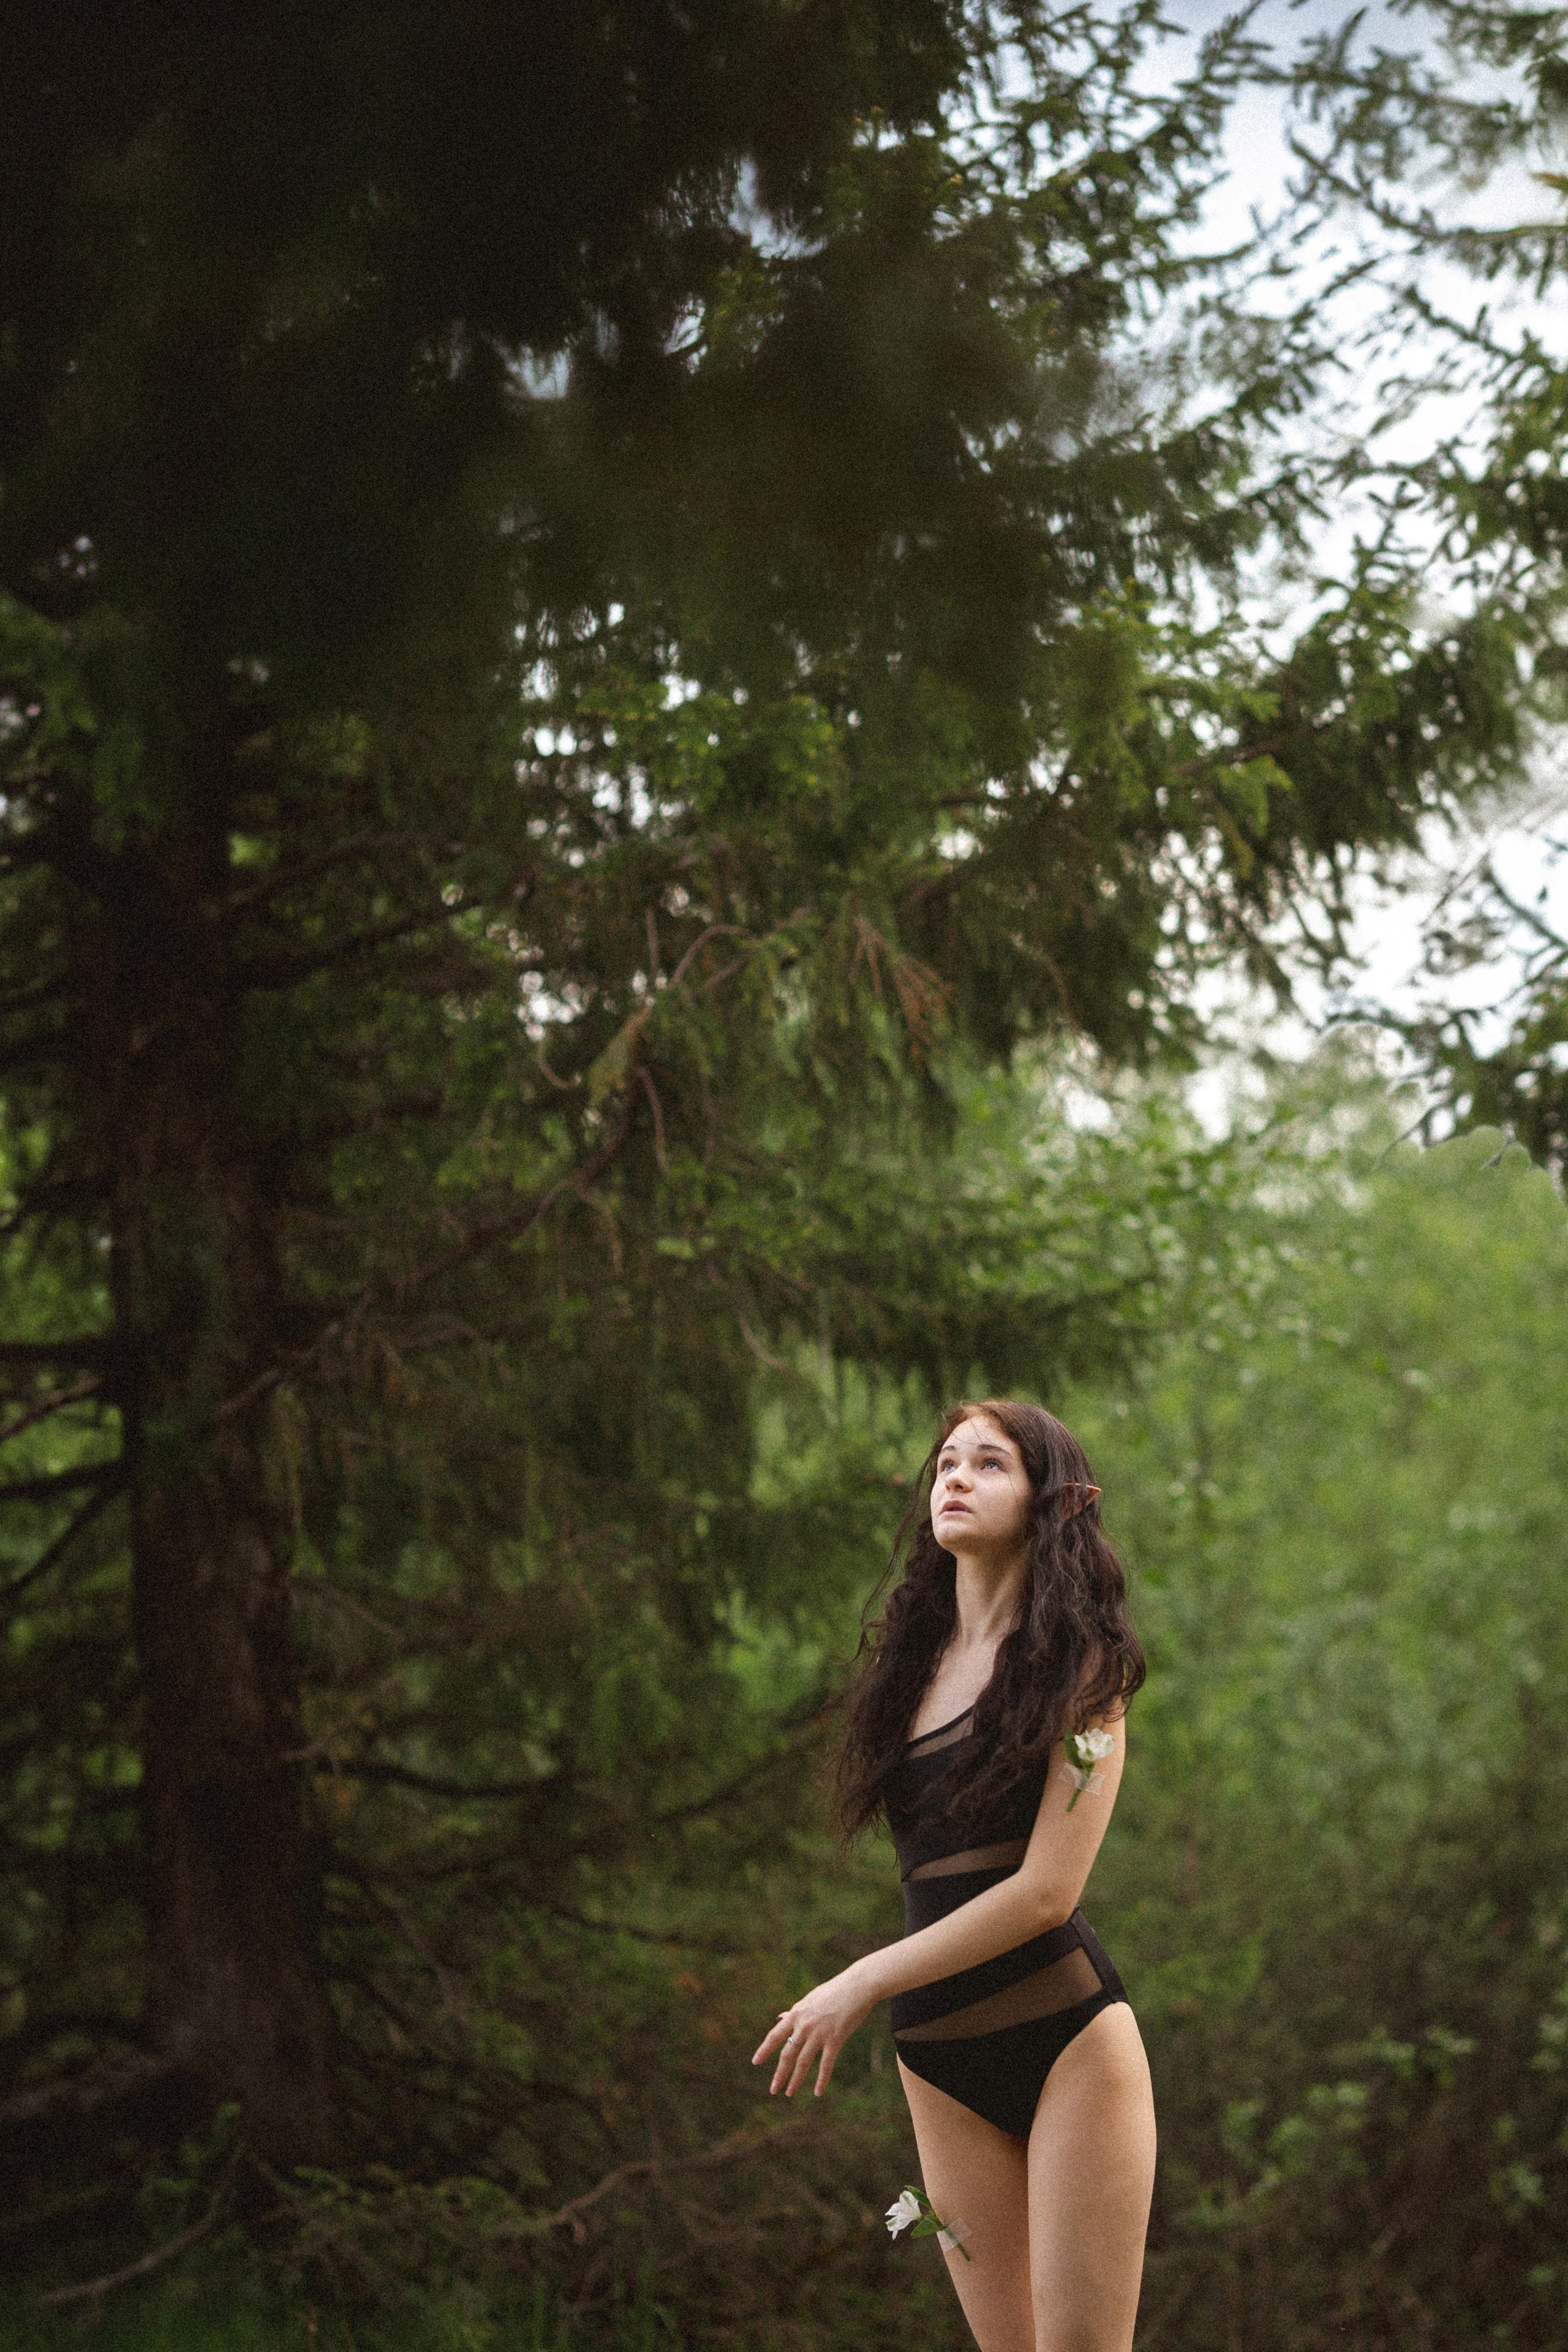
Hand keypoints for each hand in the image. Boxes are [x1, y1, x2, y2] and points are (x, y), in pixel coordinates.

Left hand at [750, 1965, 876, 2097]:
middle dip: (779, 2073)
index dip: (764, 2049)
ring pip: (803, 2061)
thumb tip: (781, 2018)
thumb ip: (795, 2012)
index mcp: (796, 2013)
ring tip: (789, 2093)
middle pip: (787, 2053)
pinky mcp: (835, 2039)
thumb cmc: (834, 1991)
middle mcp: (804, 2025)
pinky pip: (826, 2064)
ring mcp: (819, 2033)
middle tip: (773, 2089)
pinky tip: (817, 2092)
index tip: (755, 2062)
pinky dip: (821, 2080)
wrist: (858, 1985)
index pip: (775, 2035)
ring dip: (795, 2080)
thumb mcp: (810, 1999)